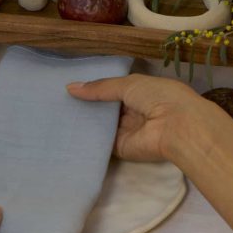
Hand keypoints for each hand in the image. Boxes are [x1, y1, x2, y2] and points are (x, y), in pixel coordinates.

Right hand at [67, 73, 208, 162]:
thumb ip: (101, 88)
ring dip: (84, 121)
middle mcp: (133, 111)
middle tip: (59, 101)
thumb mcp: (129, 84)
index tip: (71, 87)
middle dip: (86, 105)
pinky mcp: (121, 148)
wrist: (176, 127)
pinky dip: (86, 139)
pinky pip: (100, 143)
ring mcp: (126, 130)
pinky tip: (65, 133)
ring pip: (101, 125)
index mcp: (140, 92)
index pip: (114, 89)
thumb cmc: (158, 97)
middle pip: (106, 108)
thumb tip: (70, 87)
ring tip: (56, 114)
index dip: (95, 88)